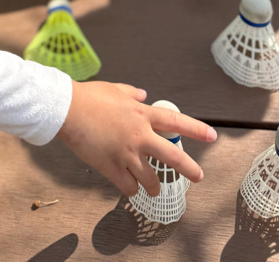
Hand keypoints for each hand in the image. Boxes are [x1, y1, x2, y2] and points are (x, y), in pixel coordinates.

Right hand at [57, 81, 216, 196]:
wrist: (66, 109)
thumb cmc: (88, 96)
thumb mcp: (114, 89)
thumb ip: (131, 93)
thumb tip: (143, 94)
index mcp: (141, 114)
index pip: (175, 121)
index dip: (196, 129)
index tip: (212, 136)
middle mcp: (139, 135)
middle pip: (173, 156)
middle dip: (189, 169)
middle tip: (198, 177)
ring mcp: (126, 154)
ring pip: (151, 180)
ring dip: (154, 186)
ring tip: (154, 189)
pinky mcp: (111, 168)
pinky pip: (129, 187)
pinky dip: (130, 188)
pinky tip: (128, 186)